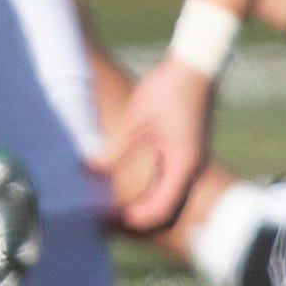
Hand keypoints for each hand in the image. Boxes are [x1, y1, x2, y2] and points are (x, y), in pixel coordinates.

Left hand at [97, 56, 216, 231]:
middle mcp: (192, 167)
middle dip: (140, 213)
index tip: (112, 219)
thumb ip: (115, 149)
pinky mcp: (187, 148)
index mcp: (184, 164)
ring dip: (146, 198)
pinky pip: (170, 176)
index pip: (162, 207)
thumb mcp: (137, 120)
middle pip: (167, 204)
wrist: (195, 65)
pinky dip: (152, 182)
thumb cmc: (167, 89)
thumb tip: (90, 169)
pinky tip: (129, 175)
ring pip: (169, 191)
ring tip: (116, 197)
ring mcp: (192, 158)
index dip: (137, 218)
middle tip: (110, 214)